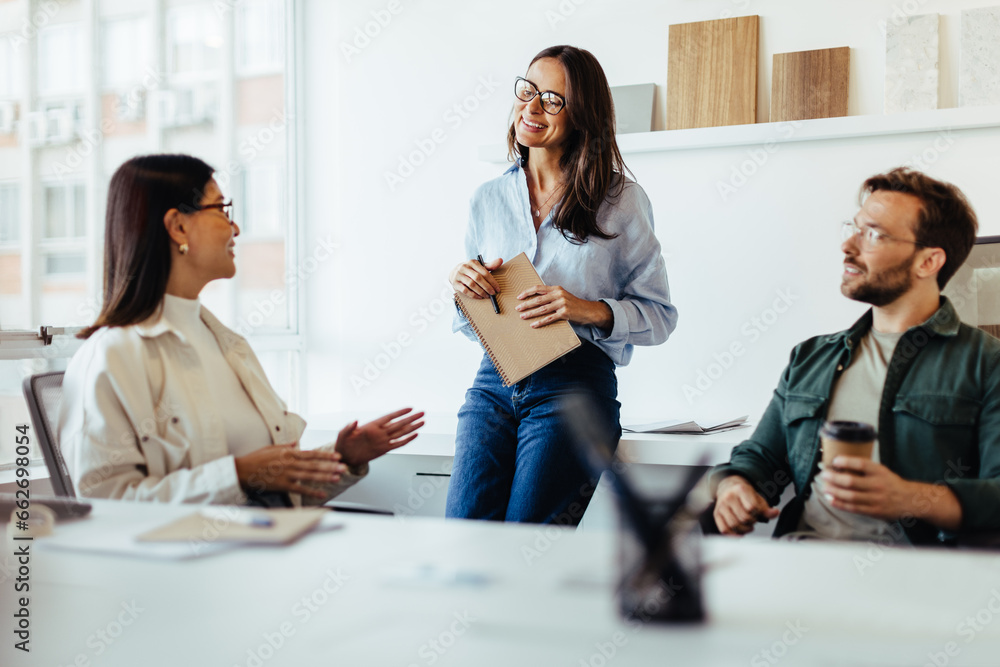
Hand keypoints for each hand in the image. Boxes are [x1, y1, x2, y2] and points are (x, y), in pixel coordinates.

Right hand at [235, 444, 345, 499]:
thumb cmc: (255, 459)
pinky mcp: (282, 485)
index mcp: (288, 453)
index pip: (311, 454)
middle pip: (314, 464)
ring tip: (337, 478)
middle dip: (330, 466)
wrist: (241, 470)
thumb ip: (285, 446)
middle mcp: (290, 462)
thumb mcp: (271, 448)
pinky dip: (311, 492)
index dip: (326, 455)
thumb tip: (295, 443)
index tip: (337, 456)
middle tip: (344, 467)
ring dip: (325, 477)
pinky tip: (322, 494)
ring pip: (310, 476)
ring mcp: (287, 474)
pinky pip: (300, 489)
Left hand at [334, 408, 424, 467]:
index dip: (399, 412)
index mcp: (371, 426)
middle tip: (422, 413)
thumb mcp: (343, 434)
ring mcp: (383, 440)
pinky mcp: (384, 449)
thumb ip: (349, 428)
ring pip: (401, 433)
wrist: (345, 457)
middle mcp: (380, 432)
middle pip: (399, 423)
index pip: (389, 417)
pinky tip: (415, 435)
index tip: (410, 408)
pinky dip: (407, 440)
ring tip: (422, 422)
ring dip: (412, 427)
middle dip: (411, 418)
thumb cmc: (343, 444)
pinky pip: (398, 444)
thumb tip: (355, 421)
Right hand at [450, 258, 501, 299]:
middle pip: (478, 278)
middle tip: (493, 293)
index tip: (497, 288)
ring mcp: (459, 275)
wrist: (454, 272)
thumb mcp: (479, 266)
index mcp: (472, 262)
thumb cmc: (471, 270)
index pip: (484, 272)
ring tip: (487, 296)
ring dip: (481, 291)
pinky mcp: (455, 283)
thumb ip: (490, 265)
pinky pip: (465, 290)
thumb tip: (501, 260)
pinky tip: (479, 297)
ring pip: (471, 284)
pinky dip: (473, 295)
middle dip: (487, 287)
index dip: (492, 281)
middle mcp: (464, 267)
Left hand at [515, 285, 612, 329]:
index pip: (538, 288)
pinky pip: (549, 318)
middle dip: (526, 304)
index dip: (527, 292)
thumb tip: (535, 299)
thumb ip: (551, 296)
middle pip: (538, 299)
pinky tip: (533, 325)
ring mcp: (562, 303)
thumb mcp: (562, 296)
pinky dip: (540, 322)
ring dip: (531, 313)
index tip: (519, 297)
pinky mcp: (565, 313)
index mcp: (556, 288)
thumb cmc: (573, 304)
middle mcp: (559, 294)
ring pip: (542, 309)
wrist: (588, 311)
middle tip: (517, 308)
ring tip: (522, 316)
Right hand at [714, 475, 779, 535]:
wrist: (729, 489)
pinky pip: (724, 529)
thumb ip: (766, 509)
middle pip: (744, 518)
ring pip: (734, 525)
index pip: (752, 507)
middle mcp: (729, 496)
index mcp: (741, 489)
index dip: (757, 513)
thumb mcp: (757, 499)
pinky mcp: (716, 514)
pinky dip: (733, 535)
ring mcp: (721, 506)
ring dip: (744, 529)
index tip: (757, 512)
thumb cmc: (744, 496)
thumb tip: (775, 513)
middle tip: (752, 520)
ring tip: (747, 526)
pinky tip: (739, 533)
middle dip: (752, 522)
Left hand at [820, 456, 949, 523]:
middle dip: (834, 478)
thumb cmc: (890, 482)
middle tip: (824, 474)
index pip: (861, 464)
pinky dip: (840, 503)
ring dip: (834, 491)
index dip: (846, 462)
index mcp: (880, 472)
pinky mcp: (874, 511)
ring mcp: (876, 499)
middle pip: (851, 481)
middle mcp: (878, 485)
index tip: (834, 460)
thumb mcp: (881, 470)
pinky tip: (830, 498)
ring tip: (824, 487)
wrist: (909, 500)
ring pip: (850, 496)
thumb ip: (864, 468)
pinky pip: (853, 508)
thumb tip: (839, 464)